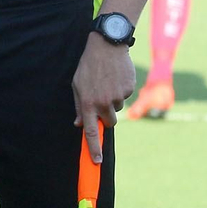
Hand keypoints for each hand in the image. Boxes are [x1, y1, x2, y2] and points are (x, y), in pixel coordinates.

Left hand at [73, 34, 135, 163]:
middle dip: (107, 116)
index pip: (90, 130)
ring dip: (113, 99)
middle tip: (103, 99)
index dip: (93, 147)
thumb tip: (77, 124)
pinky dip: (121, 89)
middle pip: (109, 122)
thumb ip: (78, 106)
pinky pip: (126, 96)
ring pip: (118, 107)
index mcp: (87, 102)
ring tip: (107, 81)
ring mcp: (117, 97)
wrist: (107, 47)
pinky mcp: (129, 90)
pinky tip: (116, 77)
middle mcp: (103, 102)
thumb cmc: (88, 66)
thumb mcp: (77, 84)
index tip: (96, 161)